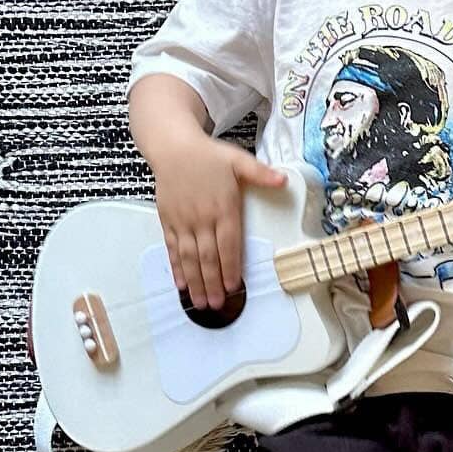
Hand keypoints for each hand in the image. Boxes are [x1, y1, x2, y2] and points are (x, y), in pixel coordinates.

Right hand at [152, 134, 285, 309]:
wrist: (173, 147)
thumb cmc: (207, 156)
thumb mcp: (238, 160)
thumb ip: (260, 173)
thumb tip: (283, 180)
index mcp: (223, 207)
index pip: (229, 243)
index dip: (231, 266)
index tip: (235, 285)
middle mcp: (202, 218)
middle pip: (208, 256)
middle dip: (213, 282)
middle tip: (218, 304)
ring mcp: (183, 222)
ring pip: (189, 258)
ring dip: (195, 282)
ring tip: (201, 302)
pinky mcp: (169, 222)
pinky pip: (173, 249)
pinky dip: (176, 268)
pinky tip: (181, 284)